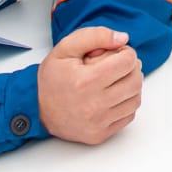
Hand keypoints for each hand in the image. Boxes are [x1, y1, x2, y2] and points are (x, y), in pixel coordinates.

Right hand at [37, 27, 143, 144]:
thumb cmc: (52, 78)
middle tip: (120, 65)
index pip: (127, 62)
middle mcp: (94, 105)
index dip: (126, 53)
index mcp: (86, 81)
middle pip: (135, 81)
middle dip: (132, 68)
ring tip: (117, 80)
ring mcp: (98, 123)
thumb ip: (96, 36)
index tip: (118, 53)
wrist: (36, 108)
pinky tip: (114, 95)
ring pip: (135, 99)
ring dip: (132, 85)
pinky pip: (128, 116)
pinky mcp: (100, 134)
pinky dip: (126, 103)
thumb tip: (123, 38)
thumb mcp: (67, 47)